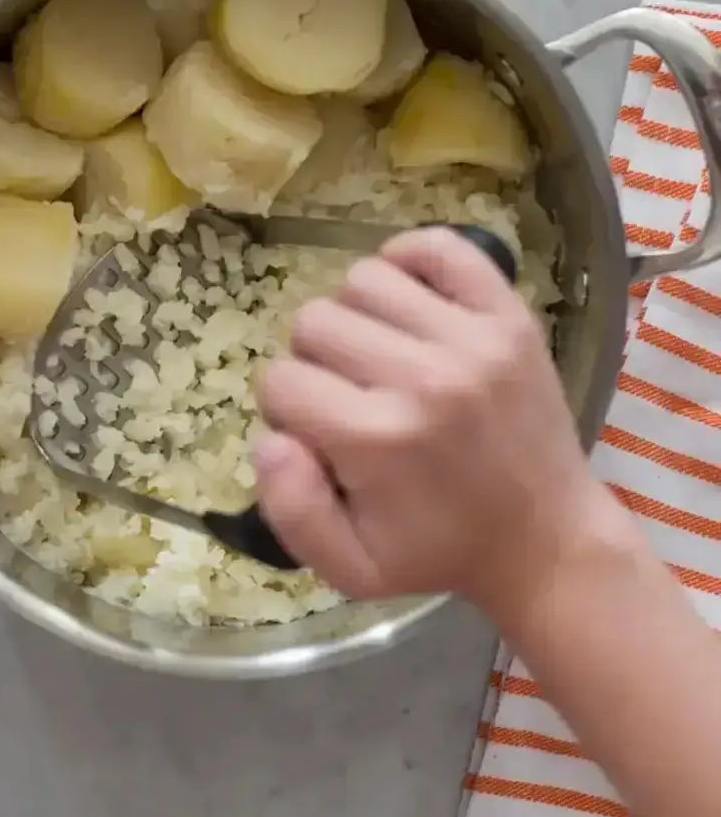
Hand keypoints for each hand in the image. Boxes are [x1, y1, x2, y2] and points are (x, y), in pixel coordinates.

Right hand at [253, 226, 595, 608]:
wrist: (546, 539)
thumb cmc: (437, 552)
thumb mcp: (351, 568)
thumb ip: (292, 510)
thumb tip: (269, 437)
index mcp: (378, 440)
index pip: (280, 380)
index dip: (286, 406)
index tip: (318, 430)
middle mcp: (422, 378)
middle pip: (314, 321)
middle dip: (314, 359)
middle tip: (349, 394)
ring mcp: (472, 338)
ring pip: (363, 279)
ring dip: (355, 314)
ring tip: (379, 352)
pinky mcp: (509, 316)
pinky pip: (441, 248)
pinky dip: (410, 260)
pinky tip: (407, 300)